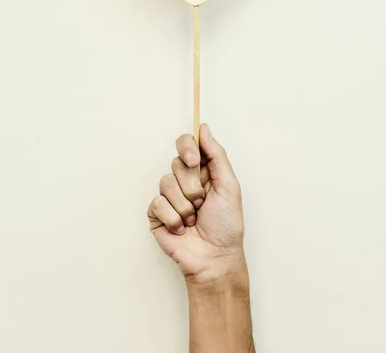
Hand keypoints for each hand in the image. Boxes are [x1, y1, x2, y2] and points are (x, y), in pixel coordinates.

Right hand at [147, 124, 245, 282]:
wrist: (215, 258)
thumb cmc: (226, 225)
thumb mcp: (229, 185)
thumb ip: (216, 154)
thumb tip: (203, 128)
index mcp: (202, 171)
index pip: (185, 144)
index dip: (186, 148)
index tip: (194, 161)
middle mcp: (183, 181)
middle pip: (176, 163)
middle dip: (192, 186)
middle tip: (202, 202)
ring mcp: (169, 197)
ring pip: (165, 183)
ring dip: (184, 206)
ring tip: (193, 219)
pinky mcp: (156, 214)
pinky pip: (157, 203)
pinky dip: (173, 218)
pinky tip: (181, 229)